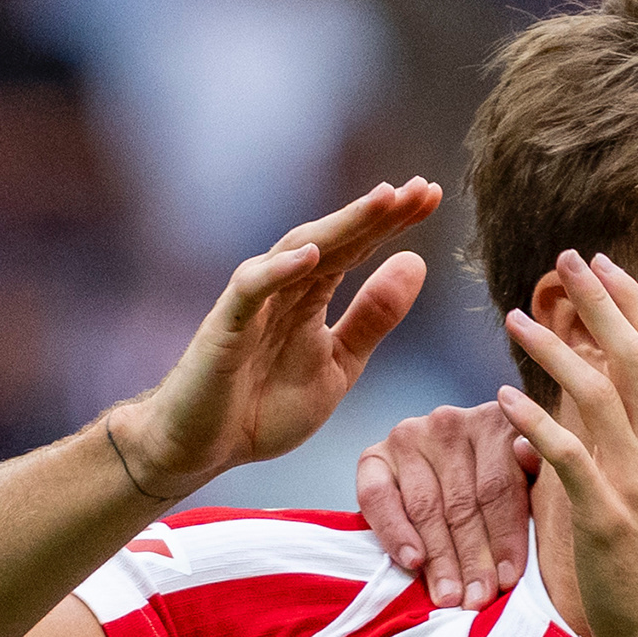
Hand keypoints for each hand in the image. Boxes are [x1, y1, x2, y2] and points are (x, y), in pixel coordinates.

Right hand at [114, 180, 439, 495]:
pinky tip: (312, 254)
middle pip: (334, 240)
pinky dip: (280, 270)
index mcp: (311, 297)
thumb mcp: (340, 362)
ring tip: (381, 202)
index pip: (357, 249)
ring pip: (296, 252)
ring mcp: (252, 304)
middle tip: (420, 188)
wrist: (205, 448)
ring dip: (339, 226)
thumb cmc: (265, 405)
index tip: (432, 195)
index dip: (392, 223)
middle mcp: (282, 289)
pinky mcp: (225, 326)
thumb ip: (374, 316)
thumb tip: (417, 261)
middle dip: (376, 214)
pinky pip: (252, 290)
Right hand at [357, 402, 535, 607]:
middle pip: (462, 502)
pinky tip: (412, 562)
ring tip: (449, 597)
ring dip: (438, 558)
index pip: (499, 487)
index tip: (509, 580)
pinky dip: (394, 532)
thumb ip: (536, 476)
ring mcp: (410, 436)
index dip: (505, 537)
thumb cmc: (505, 497)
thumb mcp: (531, 485)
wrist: (456, 483)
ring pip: (425, 507)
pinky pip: (378, 497)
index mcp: (497, 424)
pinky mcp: (374, 456)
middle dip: (472, 559)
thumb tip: (529, 452)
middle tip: (478, 600)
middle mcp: (450, 422)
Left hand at [495, 250, 637, 636]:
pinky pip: (566, 454)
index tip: (604, 266)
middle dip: (599, 299)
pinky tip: (502, 397)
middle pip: (637, 353)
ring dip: (554, 347)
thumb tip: (612, 405)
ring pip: (599, 392)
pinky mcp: (608, 518)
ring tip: (514, 317)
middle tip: (564, 259)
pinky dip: (534, 419)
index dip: (634, 301)